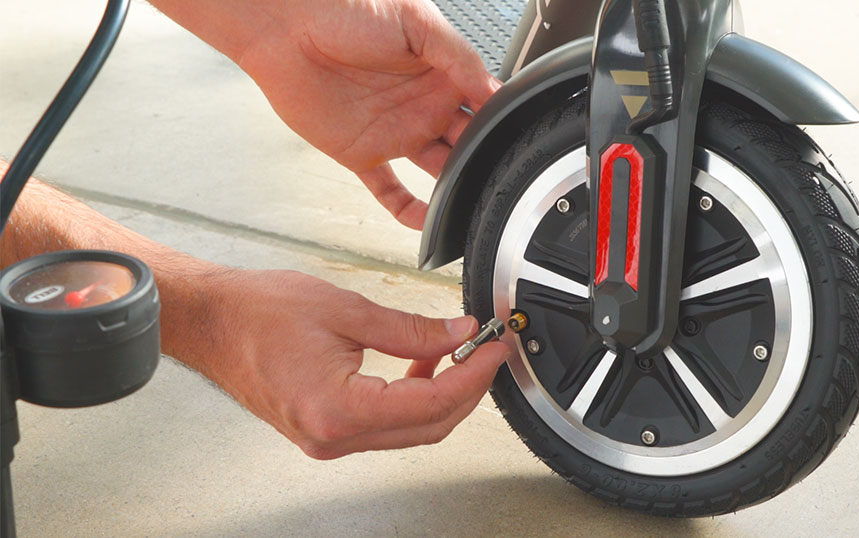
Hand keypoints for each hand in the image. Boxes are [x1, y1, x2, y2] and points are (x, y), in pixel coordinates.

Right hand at [200, 269, 508, 458]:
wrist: (209, 323)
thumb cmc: (257, 312)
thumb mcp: (346, 309)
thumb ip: (410, 328)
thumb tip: (459, 335)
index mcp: (339, 410)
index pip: (432, 403)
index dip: (474, 374)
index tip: (496, 348)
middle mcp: (333, 437)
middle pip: (428, 426)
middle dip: (467, 388)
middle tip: (487, 351)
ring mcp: (327, 440)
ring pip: (409, 429)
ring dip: (441, 392)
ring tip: (457, 351)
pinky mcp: (324, 431)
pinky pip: (384, 423)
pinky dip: (411, 396)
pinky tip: (420, 362)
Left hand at [236, 0, 499, 228]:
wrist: (286, 24)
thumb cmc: (345, 7)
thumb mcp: (416, 21)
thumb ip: (458, 55)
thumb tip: (492, 90)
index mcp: (442, 73)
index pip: (484, 104)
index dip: (501, 122)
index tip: (517, 139)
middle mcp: (424, 106)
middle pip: (468, 143)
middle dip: (484, 159)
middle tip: (498, 174)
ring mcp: (396, 132)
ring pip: (438, 171)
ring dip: (456, 188)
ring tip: (473, 202)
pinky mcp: (362, 153)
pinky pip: (390, 191)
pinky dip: (408, 211)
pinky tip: (427, 225)